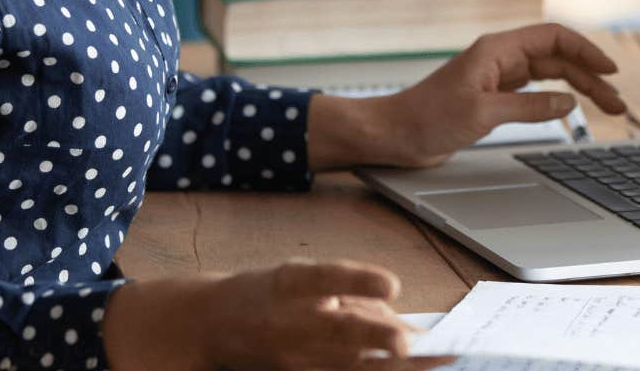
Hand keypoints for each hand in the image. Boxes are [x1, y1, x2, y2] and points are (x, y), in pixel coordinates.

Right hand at [104, 259, 455, 370]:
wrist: (210, 323)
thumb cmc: (268, 294)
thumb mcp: (302, 278)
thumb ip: (354, 294)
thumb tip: (408, 322)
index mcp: (291, 282)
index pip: (325, 277)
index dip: (358, 280)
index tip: (391, 284)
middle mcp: (291, 319)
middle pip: (338, 330)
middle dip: (375, 338)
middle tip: (407, 343)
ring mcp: (293, 355)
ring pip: (344, 366)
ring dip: (384, 368)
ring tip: (428, 364)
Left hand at [373, 23, 628, 168]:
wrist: (394, 134)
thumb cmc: (427, 119)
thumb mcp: (482, 114)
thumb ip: (529, 107)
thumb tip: (569, 101)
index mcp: (497, 50)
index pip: (553, 39)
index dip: (586, 51)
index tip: (611, 70)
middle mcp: (500, 59)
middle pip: (557, 58)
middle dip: (591, 76)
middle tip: (618, 104)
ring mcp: (497, 78)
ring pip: (550, 76)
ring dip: (579, 89)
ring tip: (608, 108)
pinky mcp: (492, 98)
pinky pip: (535, 92)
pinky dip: (557, 99)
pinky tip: (572, 109)